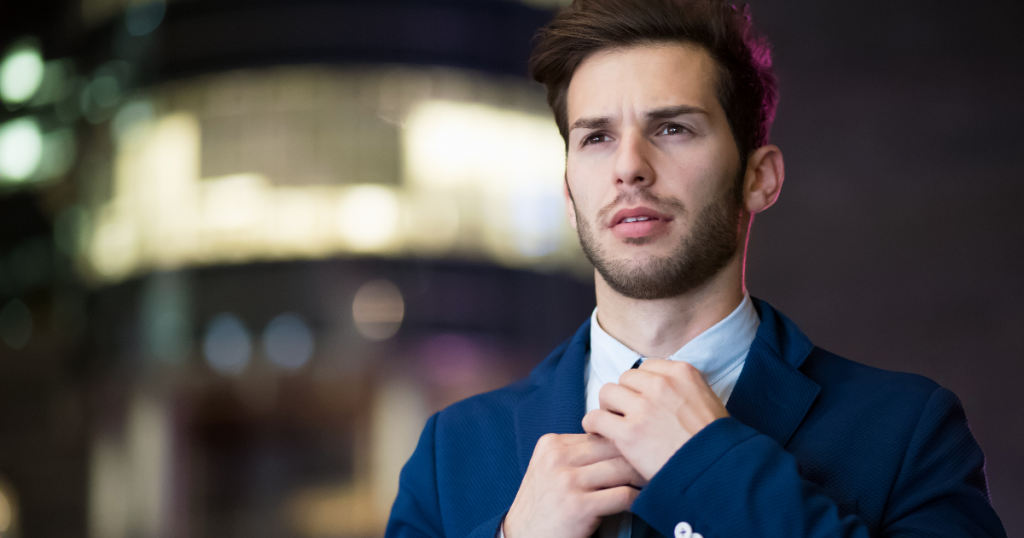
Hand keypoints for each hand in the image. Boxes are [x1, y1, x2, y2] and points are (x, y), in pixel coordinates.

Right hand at [504, 433, 645, 537]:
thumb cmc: (541, 507)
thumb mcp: (548, 470)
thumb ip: (574, 455)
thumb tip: (615, 443)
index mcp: (551, 444)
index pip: (598, 434)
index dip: (621, 443)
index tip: (638, 449)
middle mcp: (557, 458)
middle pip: (612, 446)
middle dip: (635, 456)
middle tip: (653, 463)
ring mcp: (567, 482)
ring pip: (621, 468)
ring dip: (640, 476)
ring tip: (651, 480)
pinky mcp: (579, 506)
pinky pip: (623, 495)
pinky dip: (636, 498)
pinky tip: (639, 501)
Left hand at [581, 359, 728, 480]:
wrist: (717, 470)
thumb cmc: (715, 442)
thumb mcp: (708, 400)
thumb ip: (682, 388)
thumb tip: (662, 388)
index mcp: (681, 372)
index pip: (647, 367)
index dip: (642, 385)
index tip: (642, 399)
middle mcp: (661, 384)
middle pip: (625, 378)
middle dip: (625, 395)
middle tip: (627, 414)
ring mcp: (643, 407)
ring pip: (607, 393)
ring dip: (608, 408)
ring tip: (612, 423)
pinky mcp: (629, 432)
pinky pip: (596, 418)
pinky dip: (594, 425)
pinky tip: (599, 433)